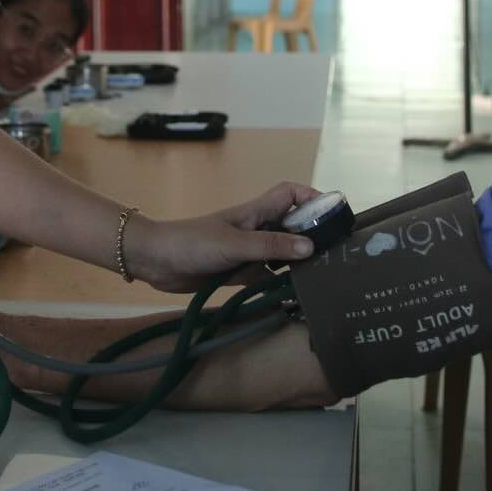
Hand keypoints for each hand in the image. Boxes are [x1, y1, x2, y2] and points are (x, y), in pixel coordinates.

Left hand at [127, 181, 322, 292]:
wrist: (156, 261)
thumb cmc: (193, 243)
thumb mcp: (235, 244)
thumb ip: (271, 247)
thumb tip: (310, 248)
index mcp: (256, 212)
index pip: (290, 194)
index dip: (312, 198)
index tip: (333, 214)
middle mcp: (256, 229)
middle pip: (292, 226)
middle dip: (312, 235)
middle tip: (336, 255)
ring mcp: (248, 251)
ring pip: (281, 254)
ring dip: (297, 263)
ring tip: (322, 277)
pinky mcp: (239, 272)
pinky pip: (266, 276)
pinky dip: (279, 283)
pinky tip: (293, 296)